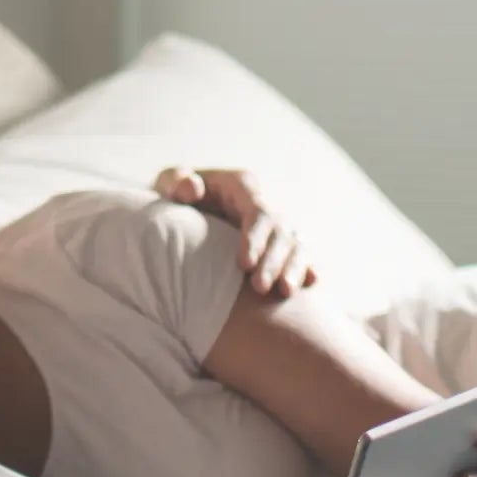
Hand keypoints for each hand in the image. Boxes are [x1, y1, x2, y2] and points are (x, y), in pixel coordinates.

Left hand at [153, 166, 315, 297]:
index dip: (254, 238)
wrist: (183, 208)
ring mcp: (274, 225)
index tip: (243, 265)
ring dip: (293, 268)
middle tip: (259, 288)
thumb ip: (175, 182)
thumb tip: (192, 188)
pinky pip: (301, 254)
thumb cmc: (174, 195)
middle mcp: (263, 204)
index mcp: (240, 186)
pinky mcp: (279, 243)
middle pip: (280, 231)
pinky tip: (308, 283)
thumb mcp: (168, 183)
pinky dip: (306, 267)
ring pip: (296, 243)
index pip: (256, 211)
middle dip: (273, 260)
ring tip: (285, 294)